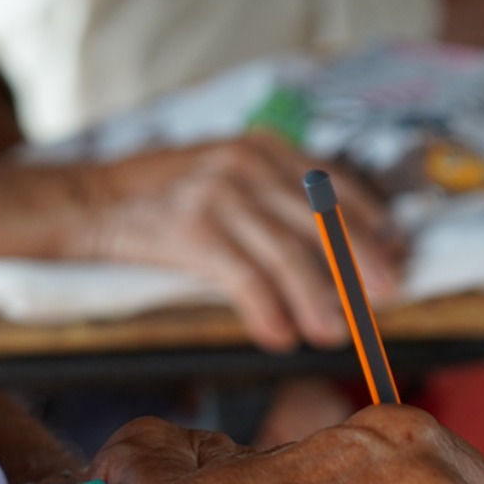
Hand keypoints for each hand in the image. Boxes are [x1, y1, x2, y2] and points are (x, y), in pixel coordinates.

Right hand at [69, 132, 401, 351]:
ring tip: (332, 335)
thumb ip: (273, 202)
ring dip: (317, 299)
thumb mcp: (223, 178)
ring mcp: (218, 193)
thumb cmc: (162, 200)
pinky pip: (244, 277)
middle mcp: (246, 163)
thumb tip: (336, 256)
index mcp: (262, 148)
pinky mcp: (191, 228)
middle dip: (357, 265)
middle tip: (384, 301)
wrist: (88, 203)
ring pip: (287, 254)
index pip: (334, 185)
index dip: (370, 224)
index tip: (395, 257)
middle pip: (319, 221)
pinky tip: (277, 336)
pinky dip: (267, 311)